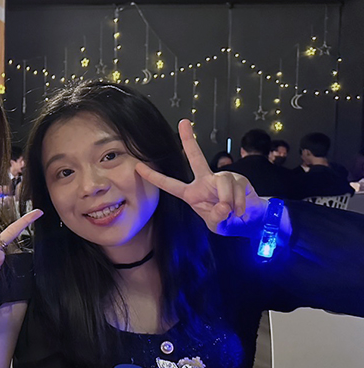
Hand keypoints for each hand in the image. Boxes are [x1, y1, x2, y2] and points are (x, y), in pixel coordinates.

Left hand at [136, 119, 266, 237]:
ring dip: (227, 200)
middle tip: (183, 122)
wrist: (250, 220)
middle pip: (196, 158)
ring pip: (222, 182)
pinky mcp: (239, 178)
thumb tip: (222, 206)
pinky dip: (238, 203)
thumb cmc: (227, 221)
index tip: (137, 167)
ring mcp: (222, 177)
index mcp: (192, 193)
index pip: (169, 184)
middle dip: (189, 140)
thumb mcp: (217, 224)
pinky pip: (236, 188)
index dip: (154, 177)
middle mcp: (205, 181)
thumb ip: (216, 217)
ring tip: (232, 213)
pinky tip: (240, 210)